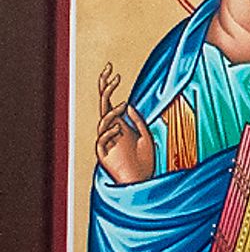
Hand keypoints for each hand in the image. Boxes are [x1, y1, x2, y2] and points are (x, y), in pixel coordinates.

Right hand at [95, 68, 153, 186]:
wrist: (143, 180)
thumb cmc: (145, 160)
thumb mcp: (146, 136)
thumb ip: (137, 121)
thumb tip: (127, 104)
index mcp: (120, 125)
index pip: (110, 102)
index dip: (109, 87)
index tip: (113, 70)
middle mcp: (111, 132)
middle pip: (103, 107)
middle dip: (104, 89)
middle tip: (109, 73)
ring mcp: (107, 143)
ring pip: (102, 123)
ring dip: (110, 113)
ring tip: (122, 105)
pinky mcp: (104, 156)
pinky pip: (101, 142)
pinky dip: (108, 133)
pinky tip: (118, 128)